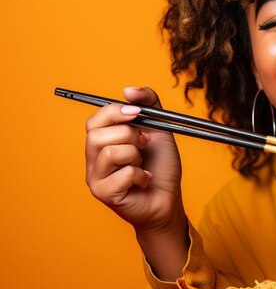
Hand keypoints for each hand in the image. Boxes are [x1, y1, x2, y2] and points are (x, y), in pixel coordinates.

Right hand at [85, 87, 187, 277]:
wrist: (169, 198)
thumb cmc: (160, 166)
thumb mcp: (160, 128)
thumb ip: (149, 104)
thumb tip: (128, 89)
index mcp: (102, 141)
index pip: (95, 119)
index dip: (115, 112)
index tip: (138, 114)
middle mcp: (93, 158)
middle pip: (96, 134)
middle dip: (129, 135)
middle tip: (145, 144)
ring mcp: (95, 177)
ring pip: (109, 153)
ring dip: (135, 155)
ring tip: (143, 164)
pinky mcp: (104, 194)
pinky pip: (121, 175)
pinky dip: (141, 174)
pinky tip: (145, 179)